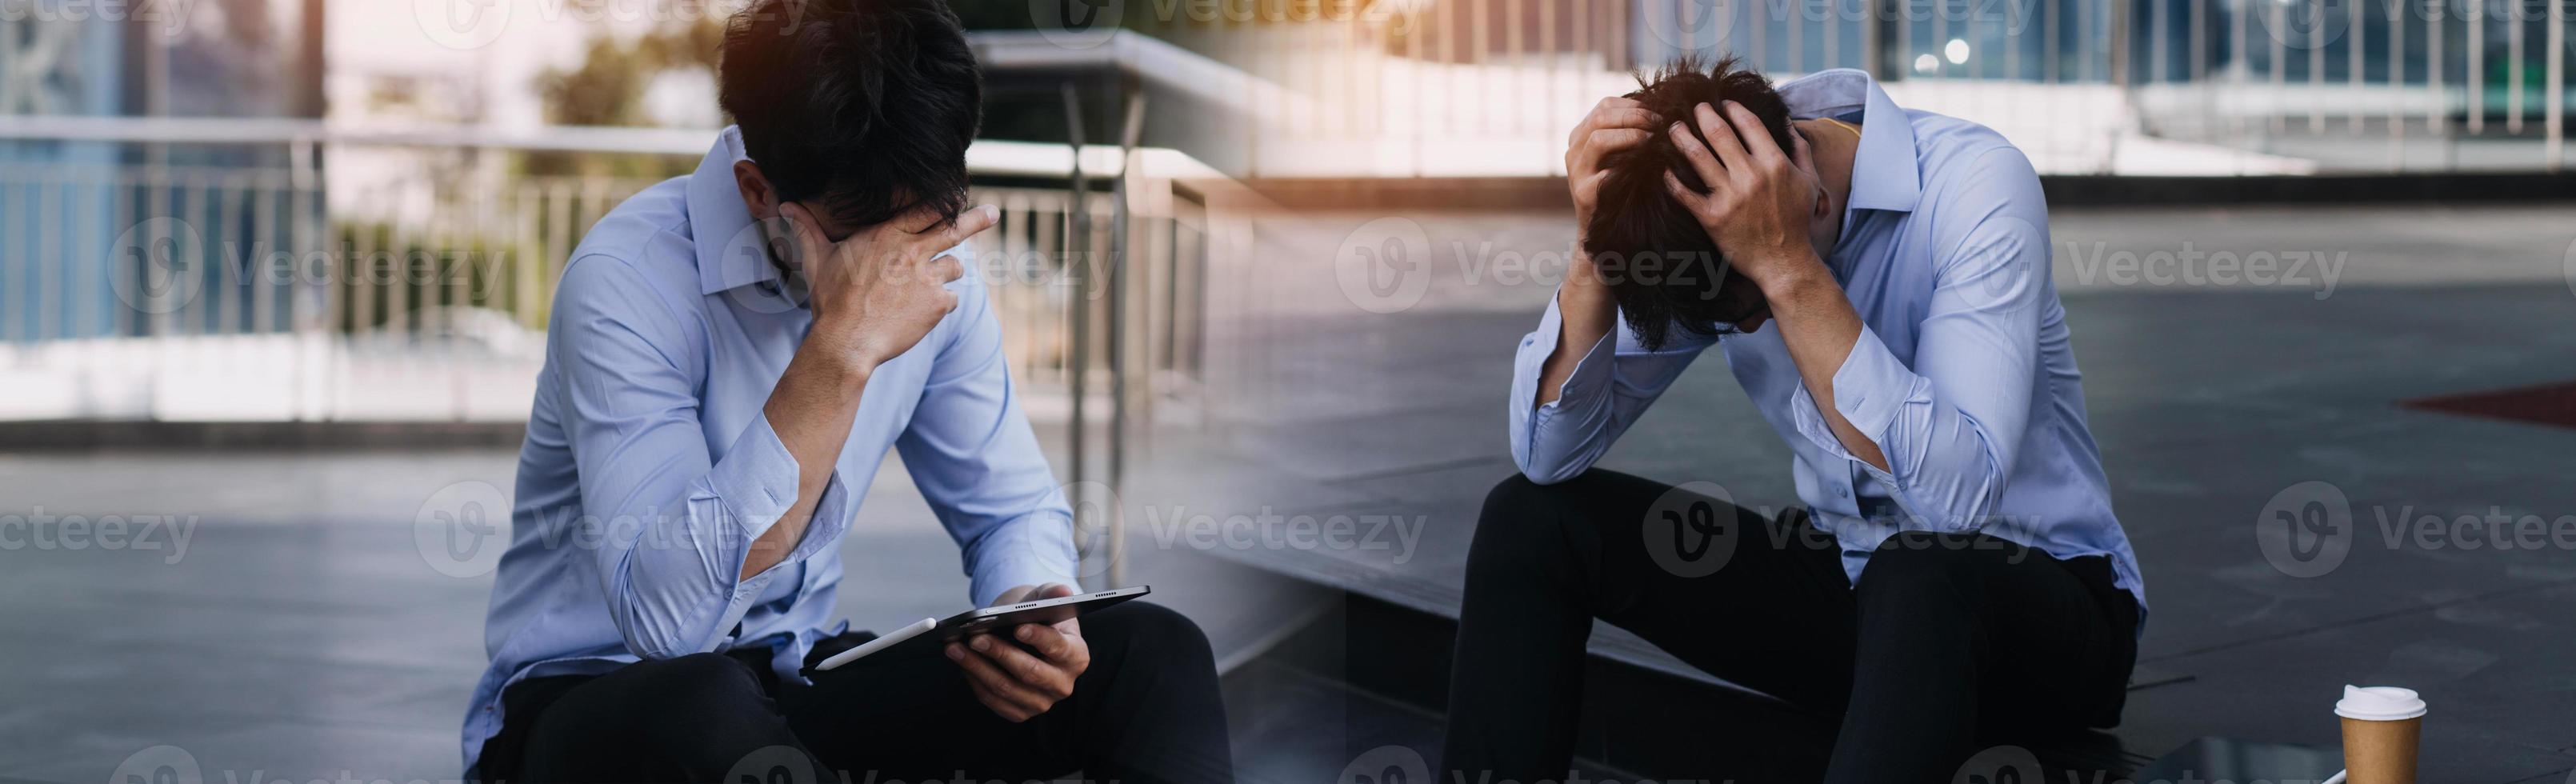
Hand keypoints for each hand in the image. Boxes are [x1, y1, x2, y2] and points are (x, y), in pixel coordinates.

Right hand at [777, 201, 999, 370]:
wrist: (847, 341)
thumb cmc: (831, 300)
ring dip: (948, 274)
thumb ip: (807, 230)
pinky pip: (952, 299)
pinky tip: (924, 313)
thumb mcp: (818, 260)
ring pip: (956, 267)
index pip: (927, 209)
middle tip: (993, 213)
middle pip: (956, 229)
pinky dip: (943, 304)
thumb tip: (786, 204)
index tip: (959, 195)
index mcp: (888, 235)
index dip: (946, 202)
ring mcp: (929, 278)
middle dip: (977, 219)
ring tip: (931, 286)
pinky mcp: (939, 304)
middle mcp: (913, 251)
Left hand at [947, 583, 1089, 721]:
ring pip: (1005, 688)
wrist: (1027, 638)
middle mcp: (1063, 684)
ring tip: (955, 648)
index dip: (1039, 638)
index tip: (1018, 627)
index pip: (1059, 648)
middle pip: (1029, 672)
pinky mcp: (1019, 712)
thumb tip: (1062, 590)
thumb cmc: (1038, 618)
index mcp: (1076, 656)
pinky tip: (960, 662)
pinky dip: (973, 680)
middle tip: (975, 638)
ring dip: (977, 667)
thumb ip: (1052, 594)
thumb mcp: (1045, 602)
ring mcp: (1041, 702)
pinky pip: (992, 699)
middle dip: (1000, 653)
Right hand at [1564, 96, 1657, 244]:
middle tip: (1660, 124)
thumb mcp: (1619, 154)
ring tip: (1652, 141)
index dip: (1634, 105)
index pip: (1605, 105)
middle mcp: (1573, 149)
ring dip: (1631, 136)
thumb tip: (1661, 109)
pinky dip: (1628, 166)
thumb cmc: (1619, 185)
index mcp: (1580, 135)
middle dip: (1635, 117)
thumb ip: (1627, 132)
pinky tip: (1646, 166)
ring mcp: (1575, 171)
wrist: (1603, 228)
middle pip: (1601, 117)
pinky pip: (1606, 172)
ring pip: (1599, 139)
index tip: (1658, 113)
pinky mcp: (1583, 193)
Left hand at [1661, 101, 1822, 290]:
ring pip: (1698, 157)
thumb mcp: (1809, 181)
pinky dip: (1671, 179)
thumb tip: (1787, 122)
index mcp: (1774, 163)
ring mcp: (1730, 197)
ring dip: (1682, 138)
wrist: (1784, 261)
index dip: (1733, 109)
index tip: (1723, 103)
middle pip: (1719, 134)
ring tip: (1673, 128)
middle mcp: (1751, 176)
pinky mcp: (1712, 217)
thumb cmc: (1797, 221)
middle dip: (1702, 115)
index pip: (1748, 124)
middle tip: (1693, 107)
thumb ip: (1800, 149)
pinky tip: (1664, 169)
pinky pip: (1685, 193)